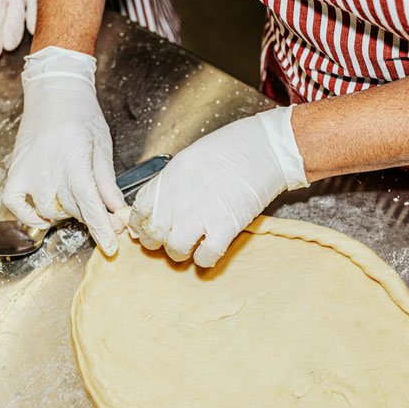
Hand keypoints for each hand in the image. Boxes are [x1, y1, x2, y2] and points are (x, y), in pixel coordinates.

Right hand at [2, 47, 124, 254]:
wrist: (53, 91)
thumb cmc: (82, 115)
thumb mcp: (102, 147)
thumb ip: (107, 182)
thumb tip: (118, 211)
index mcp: (75, 162)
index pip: (90, 206)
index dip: (102, 230)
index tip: (111, 247)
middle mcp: (49, 170)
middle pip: (73, 211)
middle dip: (91, 218)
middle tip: (105, 217)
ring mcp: (28, 172)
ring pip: (48, 212)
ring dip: (65, 215)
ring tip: (76, 201)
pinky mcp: (14, 171)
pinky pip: (16, 205)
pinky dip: (28, 216)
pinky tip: (43, 216)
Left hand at [129, 107, 308, 266]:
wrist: (268, 148)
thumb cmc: (233, 149)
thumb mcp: (191, 159)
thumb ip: (173, 184)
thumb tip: (158, 208)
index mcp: (171, 177)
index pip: (140, 209)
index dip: (140, 224)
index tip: (145, 229)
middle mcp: (182, 196)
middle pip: (154, 233)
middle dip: (157, 242)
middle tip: (167, 240)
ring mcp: (203, 213)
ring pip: (175, 249)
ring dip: (180, 252)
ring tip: (190, 247)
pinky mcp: (227, 227)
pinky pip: (206, 256)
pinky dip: (205, 259)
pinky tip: (209, 250)